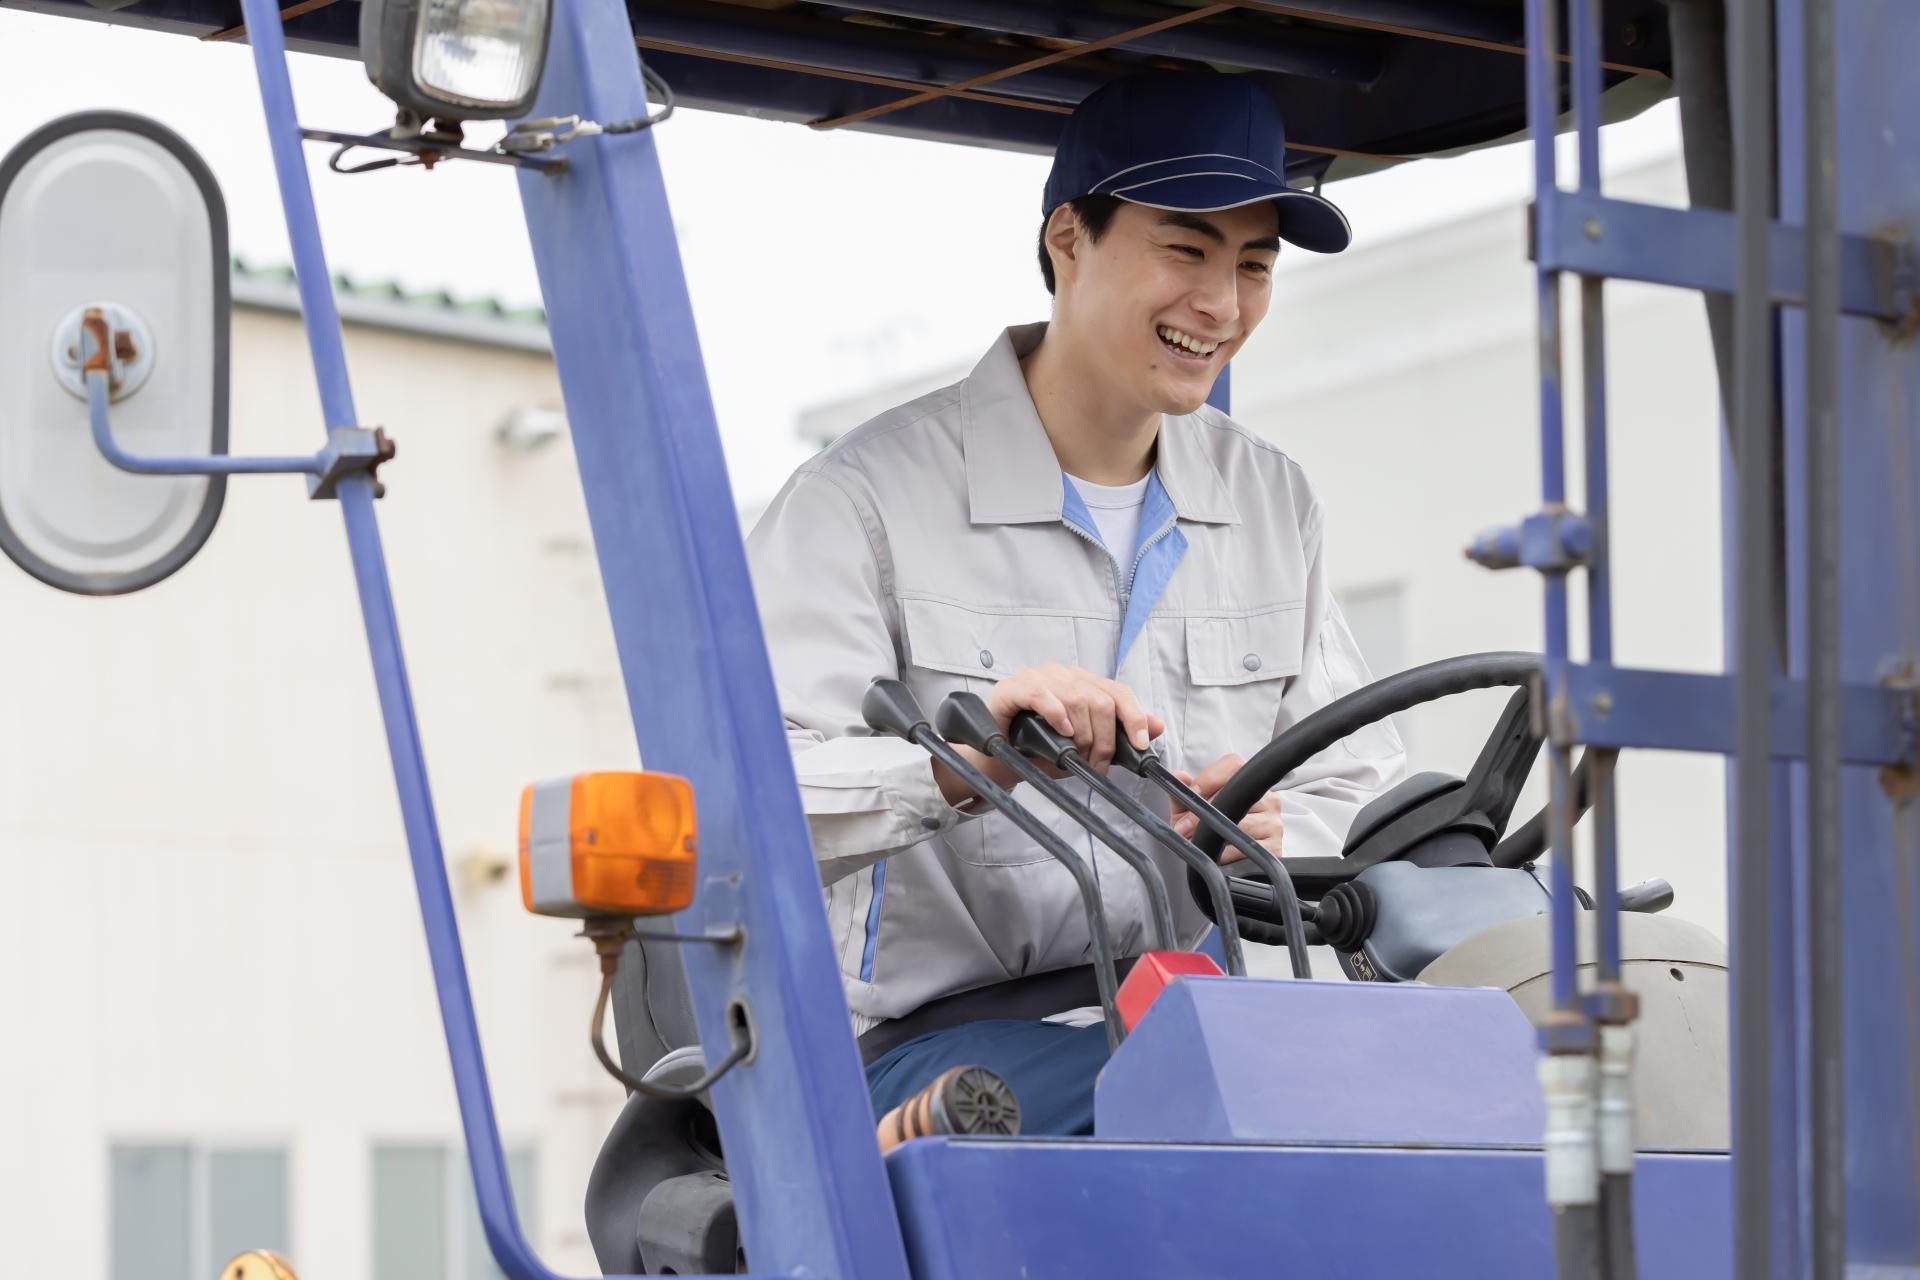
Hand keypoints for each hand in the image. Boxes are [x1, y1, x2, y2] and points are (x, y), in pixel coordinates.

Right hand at [932, 664, 1163, 804]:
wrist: (1000, 758)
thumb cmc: (1041, 749)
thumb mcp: (1086, 745)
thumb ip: (1119, 734)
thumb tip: (1158, 725)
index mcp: (1083, 683)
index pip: (1118, 692)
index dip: (1134, 718)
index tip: (1140, 746)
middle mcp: (1064, 675)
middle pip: (1099, 699)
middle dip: (1104, 739)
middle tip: (1096, 765)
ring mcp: (1038, 677)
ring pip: (1075, 698)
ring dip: (1081, 735)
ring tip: (1075, 757)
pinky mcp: (1014, 688)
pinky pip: (1041, 694)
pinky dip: (1056, 714)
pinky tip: (1061, 731)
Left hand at [1167, 753, 1283, 863]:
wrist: (1238, 862)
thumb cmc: (1214, 830)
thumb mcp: (1194, 812)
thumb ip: (1184, 794)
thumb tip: (1178, 776)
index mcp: (1248, 784)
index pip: (1232, 765)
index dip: (1208, 779)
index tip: (1191, 795)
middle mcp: (1267, 799)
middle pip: (1233, 798)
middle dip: (1202, 815)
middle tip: (1182, 828)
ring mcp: (1273, 823)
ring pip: (1239, 825)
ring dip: (1212, 836)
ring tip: (1196, 841)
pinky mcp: (1275, 847)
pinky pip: (1245, 849)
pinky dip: (1224, 855)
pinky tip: (1215, 855)